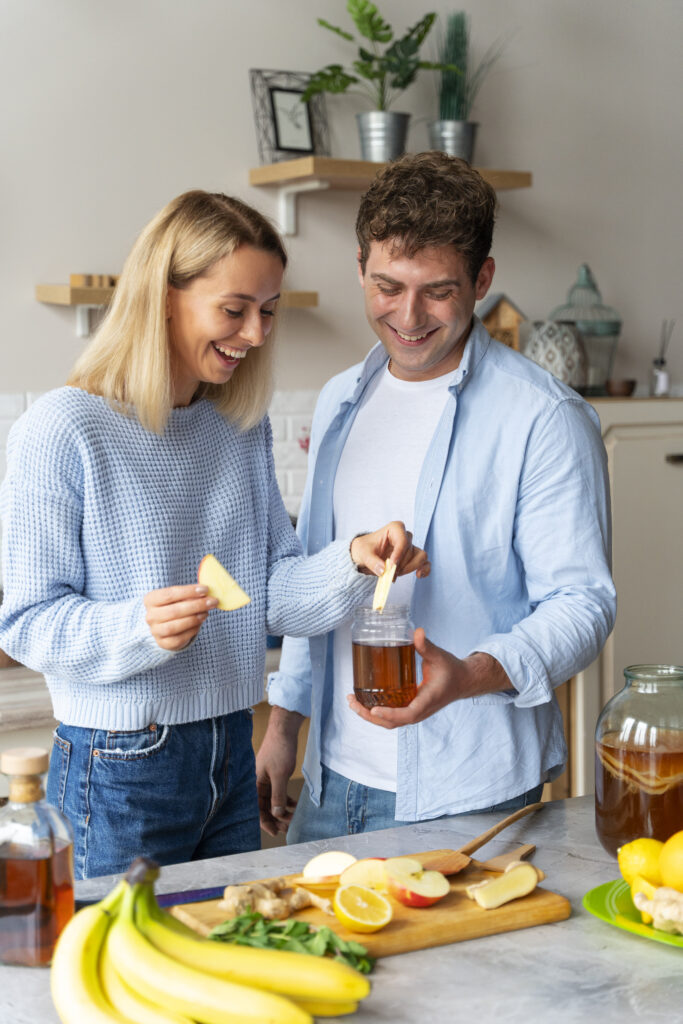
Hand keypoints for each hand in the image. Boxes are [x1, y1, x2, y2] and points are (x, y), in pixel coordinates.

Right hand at [144, 584, 217, 650]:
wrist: (164, 625)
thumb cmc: (173, 606)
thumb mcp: (178, 597)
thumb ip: (189, 595)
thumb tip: (206, 593)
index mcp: (150, 600)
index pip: (169, 594)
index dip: (188, 591)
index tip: (205, 589)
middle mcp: (150, 616)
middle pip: (174, 611)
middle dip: (196, 605)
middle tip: (212, 601)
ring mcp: (155, 631)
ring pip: (175, 626)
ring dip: (194, 618)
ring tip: (206, 613)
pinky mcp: (163, 643)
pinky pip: (179, 638)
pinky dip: (192, 630)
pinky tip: (200, 623)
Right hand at [255, 706, 303, 835]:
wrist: (283, 730)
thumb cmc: (279, 749)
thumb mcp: (280, 775)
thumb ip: (277, 795)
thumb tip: (277, 814)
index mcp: (255, 784)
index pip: (258, 810)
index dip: (266, 823)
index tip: (276, 833)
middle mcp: (258, 783)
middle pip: (265, 807)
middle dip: (277, 819)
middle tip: (289, 827)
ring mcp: (266, 779)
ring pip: (273, 801)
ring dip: (283, 810)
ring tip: (293, 818)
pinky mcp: (274, 774)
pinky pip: (278, 792)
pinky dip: (286, 800)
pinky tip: (295, 805)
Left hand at [347, 628, 510, 728]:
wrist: (463, 681)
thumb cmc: (451, 670)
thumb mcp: (440, 656)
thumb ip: (426, 646)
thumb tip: (416, 632)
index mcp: (428, 700)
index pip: (408, 714)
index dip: (390, 714)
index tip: (374, 709)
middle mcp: (420, 711)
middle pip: (392, 722)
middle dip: (370, 716)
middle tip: (352, 702)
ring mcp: (415, 712)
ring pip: (390, 722)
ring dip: (370, 715)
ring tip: (352, 702)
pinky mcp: (411, 709)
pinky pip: (392, 716)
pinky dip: (376, 712)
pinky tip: (364, 701)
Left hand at [350, 521, 430, 578]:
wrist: (365, 556)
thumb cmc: (364, 549)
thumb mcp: (362, 553)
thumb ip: (371, 561)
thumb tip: (383, 570)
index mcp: (395, 528)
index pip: (403, 541)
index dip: (399, 554)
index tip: (391, 566)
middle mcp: (405, 536)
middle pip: (410, 552)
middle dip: (400, 565)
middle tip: (388, 574)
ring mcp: (410, 547)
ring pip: (420, 557)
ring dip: (409, 568)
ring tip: (395, 575)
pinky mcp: (413, 558)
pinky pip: (425, 563)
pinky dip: (424, 569)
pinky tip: (419, 575)